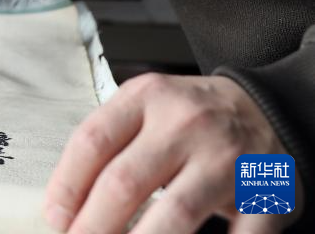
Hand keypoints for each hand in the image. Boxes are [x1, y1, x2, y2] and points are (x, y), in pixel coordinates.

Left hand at [42, 72, 302, 232]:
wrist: (264, 107)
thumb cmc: (192, 116)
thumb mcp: (146, 107)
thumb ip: (109, 143)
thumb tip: (63, 205)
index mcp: (147, 97)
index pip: (92, 141)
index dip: (67, 187)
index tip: (55, 219)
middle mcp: (184, 123)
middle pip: (124, 181)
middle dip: (93, 226)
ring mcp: (225, 158)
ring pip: (173, 214)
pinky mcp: (263, 192)